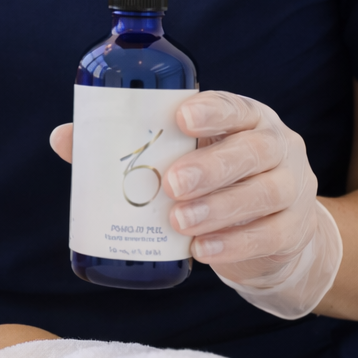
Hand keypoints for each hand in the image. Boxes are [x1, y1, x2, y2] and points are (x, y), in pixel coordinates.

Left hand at [49, 91, 341, 318]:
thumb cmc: (213, 180)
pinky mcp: (293, 230)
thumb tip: (63, 137)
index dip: (211, 111)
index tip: (180, 117)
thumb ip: (130, 147)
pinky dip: (234, 243)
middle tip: (172, 183)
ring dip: (218, 208)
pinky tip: (202, 250)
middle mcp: (277, 147)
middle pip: (253, 151)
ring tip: (178, 221)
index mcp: (246, 119)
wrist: (272, 232)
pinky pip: (270, 235)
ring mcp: (292, 188)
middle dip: (211, 167)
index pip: (235, 106)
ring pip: (264, 194)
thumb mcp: (183, 156)